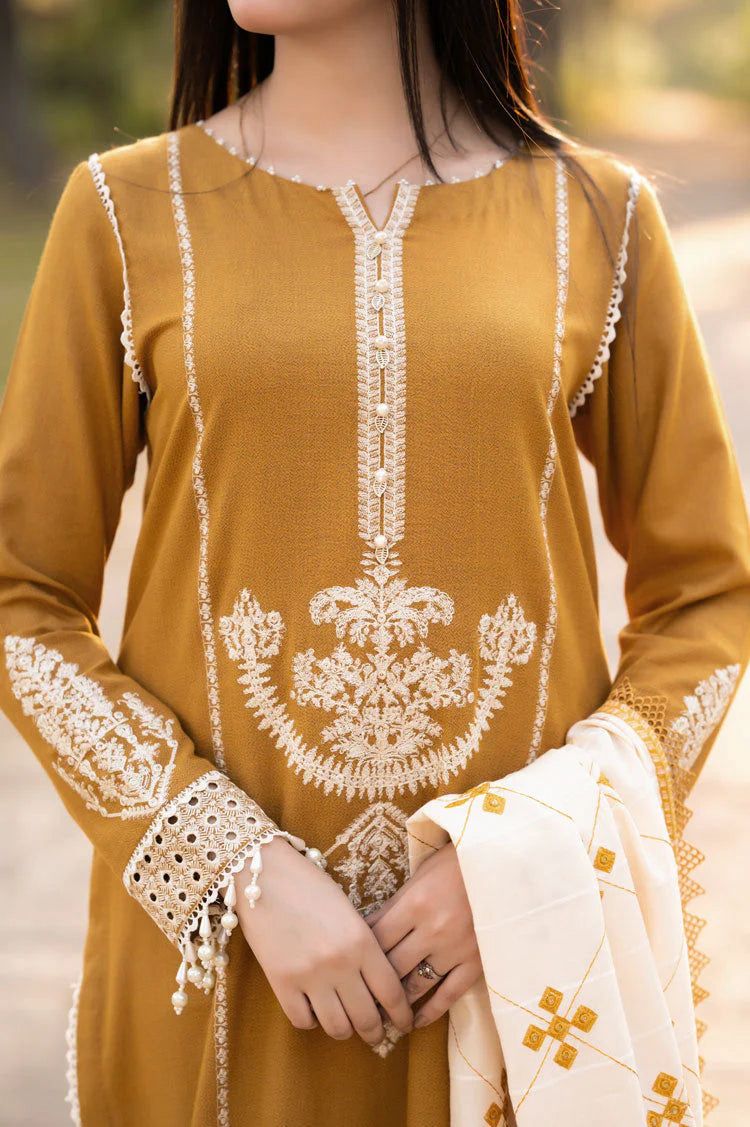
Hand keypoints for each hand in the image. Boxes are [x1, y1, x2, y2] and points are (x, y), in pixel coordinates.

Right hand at [234, 836, 413, 1045]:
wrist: (264, 875)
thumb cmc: (310, 885)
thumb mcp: (349, 911)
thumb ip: (365, 946)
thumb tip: (378, 983)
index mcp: (363, 941)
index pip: (392, 993)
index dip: (402, 1016)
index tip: (405, 1024)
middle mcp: (340, 964)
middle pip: (367, 1018)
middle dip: (375, 1032)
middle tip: (376, 1034)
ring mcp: (310, 976)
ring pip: (337, 1028)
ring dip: (345, 1030)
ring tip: (346, 1024)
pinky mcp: (281, 983)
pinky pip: (303, 1021)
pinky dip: (312, 1021)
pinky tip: (314, 1009)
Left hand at [366, 842, 481, 1027]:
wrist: (502, 863)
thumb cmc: (455, 863)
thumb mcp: (420, 875)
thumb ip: (396, 904)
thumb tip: (367, 930)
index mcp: (414, 904)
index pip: (376, 939)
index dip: (359, 956)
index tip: (348, 970)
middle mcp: (431, 930)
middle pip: (391, 966)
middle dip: (372, 984)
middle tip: (358, 999)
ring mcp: (454, 949)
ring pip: (416, 985)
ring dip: (397, 1002)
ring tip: (382, 1014)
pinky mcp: (476, 962)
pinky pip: (449, 995)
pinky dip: (430, 1011)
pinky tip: (416, 1021)